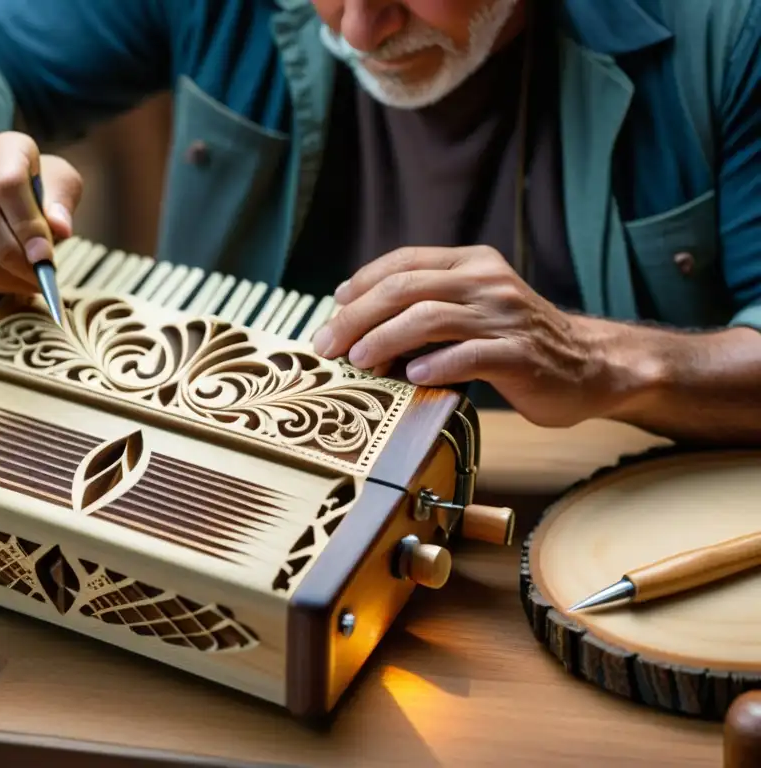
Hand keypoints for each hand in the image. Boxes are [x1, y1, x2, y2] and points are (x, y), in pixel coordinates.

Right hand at [0, 131, 83, 293]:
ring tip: (25, 283)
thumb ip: (61, 201)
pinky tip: (2, 281)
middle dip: (16, 260)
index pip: (8, 184)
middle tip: (40, 279)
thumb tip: (60, 229)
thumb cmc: (29, 187)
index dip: (28, 226)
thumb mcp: (58, 181)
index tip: (45, 257)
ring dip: (0, 276)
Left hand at [311, 245, 623, 427]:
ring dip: (385, 339)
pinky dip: (436, 364)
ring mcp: (505, 317)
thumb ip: (427, 306)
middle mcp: (486, 282)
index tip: (333, 309)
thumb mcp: (473, 309)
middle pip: (407, 289)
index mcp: (471, 264)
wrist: (589, 365)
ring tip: (358, 360)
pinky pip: (470, 355)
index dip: (361, 284)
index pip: (403, 263)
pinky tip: (411, 377)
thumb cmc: (517, 342)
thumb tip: (358, 323)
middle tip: (328, 344)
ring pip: (431, 318)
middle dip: (358, 316)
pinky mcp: (520, 354)